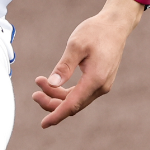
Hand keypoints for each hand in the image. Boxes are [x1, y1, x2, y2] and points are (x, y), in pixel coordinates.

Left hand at [31, 0, 145, 128]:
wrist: (115, 25)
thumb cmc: (95, 31)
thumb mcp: (76, 45)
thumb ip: (64, 66)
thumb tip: (52, 84)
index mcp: (95, 79)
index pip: (72, 105)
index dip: (56, 115)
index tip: (43, 124)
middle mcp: (101, 86)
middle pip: (72, 105)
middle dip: (51, 102)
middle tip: (34, 94)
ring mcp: (102, 85)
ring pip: (76, 99)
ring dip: (57, 95)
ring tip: (40, 82)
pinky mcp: (100, 81)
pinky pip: (81, 93)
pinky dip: (65, 91)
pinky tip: (53, 83)